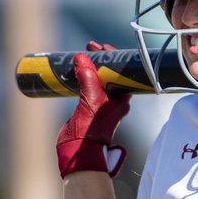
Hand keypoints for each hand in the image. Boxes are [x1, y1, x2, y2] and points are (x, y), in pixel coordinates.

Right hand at [55, 41, 132, 177]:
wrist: (79, 152)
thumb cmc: (90, 130)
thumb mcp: (90, 100)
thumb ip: (87, 78)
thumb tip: (82, 58)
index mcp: (121, 98)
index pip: (123, 72)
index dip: (114, 57)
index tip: (103, 47)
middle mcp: (114, 101)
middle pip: (110, 73)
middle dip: (100, 59)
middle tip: (90, 47)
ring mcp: (101, 104)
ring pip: (98, 79)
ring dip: (91, 67)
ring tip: (82, 56)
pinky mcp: (89, 108)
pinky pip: (88, 87)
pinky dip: (83, 77)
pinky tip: (74, 71)